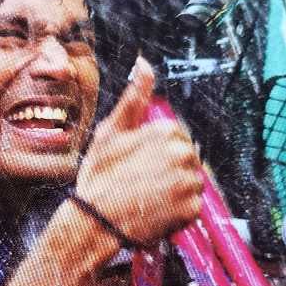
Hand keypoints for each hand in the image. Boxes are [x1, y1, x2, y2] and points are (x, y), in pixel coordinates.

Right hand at [75, 57, 201, 247]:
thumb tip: (144, 64)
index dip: (158, 154)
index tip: (139, 167)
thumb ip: (134, 98)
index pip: (177, 139)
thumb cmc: (98, 179)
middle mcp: (183, 154)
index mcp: (166, 131)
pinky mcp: (191, 209)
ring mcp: (189, 182)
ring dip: (175, 193)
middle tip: (142, 185)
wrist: (93, 222)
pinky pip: (191, 209)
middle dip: (170, 172)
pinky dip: (177, 214)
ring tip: (148, 199)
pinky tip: (155, 213)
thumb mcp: (110, 132)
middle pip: (187, 161)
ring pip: (191, 184)